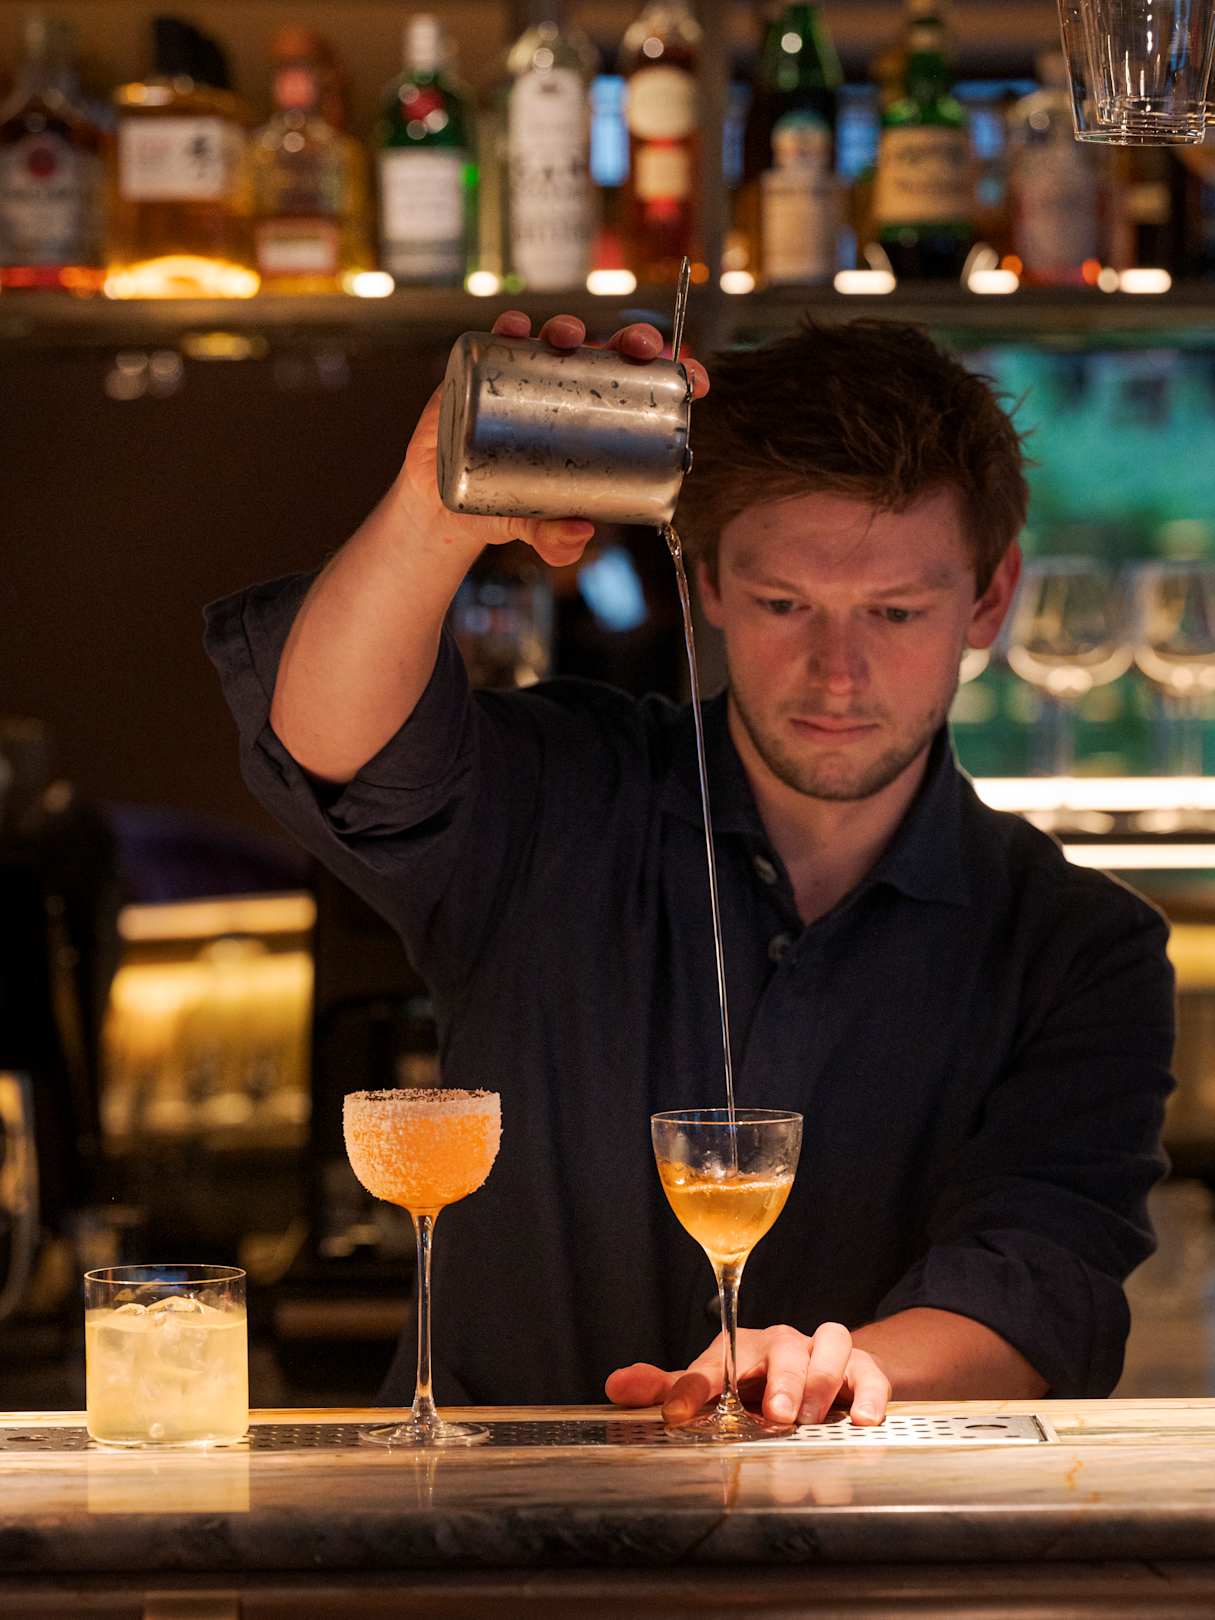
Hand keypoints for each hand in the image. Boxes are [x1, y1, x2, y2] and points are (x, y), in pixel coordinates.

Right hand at [400, 313, 709, 568]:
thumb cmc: (506, 507)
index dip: (672, 377)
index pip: (642, 390)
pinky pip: (500, 339)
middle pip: (608, 353)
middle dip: (631, 339)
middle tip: (639, 347)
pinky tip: (516, 329)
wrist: (446, 505)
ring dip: (568, 327)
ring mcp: (526, 375)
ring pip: (557, 337)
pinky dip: (510, 328)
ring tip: (569, 338)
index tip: (695, 380)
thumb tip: (579, 534)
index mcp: (596, 420)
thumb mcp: (536, 528)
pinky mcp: (484, 370)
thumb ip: (557, 540)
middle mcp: (566, 389)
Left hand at [605, 1322, 891, 1428]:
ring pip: (828, 1344)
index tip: (678, 1416)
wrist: (821, 1375)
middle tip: (773, 1412)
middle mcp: (783, 1345)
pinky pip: (871, 1371)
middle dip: (777, 1379)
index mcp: (741, 1349)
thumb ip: (671, 1390)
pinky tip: (864, 1419)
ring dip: (820, 1378)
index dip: (693, 1387)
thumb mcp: (714, 1388)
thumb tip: (616, 1386)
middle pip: (779, 1347)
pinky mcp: (863, 1369)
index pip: (713, 1361)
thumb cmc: (759, 1383)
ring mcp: (824, 1354)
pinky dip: (871, 1393)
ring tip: (809, 1417)